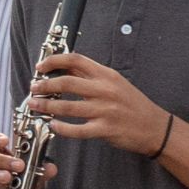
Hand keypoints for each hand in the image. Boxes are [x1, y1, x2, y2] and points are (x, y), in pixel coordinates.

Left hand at [25, 53, 169, 154]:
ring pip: (68, 106)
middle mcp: (105, 90)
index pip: (76, 59)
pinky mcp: (106, 129)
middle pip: (67, 82)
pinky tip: (52, 125)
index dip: (54, 61)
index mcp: (106, 75)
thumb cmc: (131, 104)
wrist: (155, 127)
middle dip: (44, 85)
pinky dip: (62, 128)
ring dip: (46, 106)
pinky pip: (78, 129)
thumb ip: (90, 75)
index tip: (40, 67)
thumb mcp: (114, 82)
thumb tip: (63, 66)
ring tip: (34, 105)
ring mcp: (106, 110)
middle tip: (33, 88)